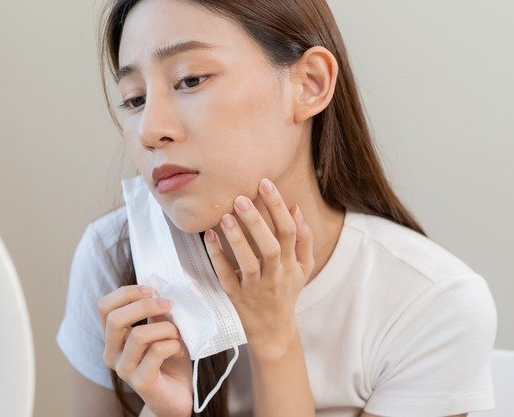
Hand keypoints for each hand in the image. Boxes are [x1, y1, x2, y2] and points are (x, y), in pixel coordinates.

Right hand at [97, 285, 192, 416]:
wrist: (176, 397)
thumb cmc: (168, 360)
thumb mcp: (160, 329)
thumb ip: (154, 313)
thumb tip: (157, 291)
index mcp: (113, 337)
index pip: (104, 307)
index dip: (126, 293)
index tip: (151, 290)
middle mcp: (112, 353)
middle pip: (115, 319)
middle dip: (145, 305)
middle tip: (168, 305)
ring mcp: (123, 369)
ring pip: (139, 335)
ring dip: (166, 328)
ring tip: (177, 336)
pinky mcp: (141, 381)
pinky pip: (156, 351)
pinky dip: (172, 344)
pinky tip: (178, 351)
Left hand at [204, 178, 313, 359]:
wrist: (273, 331)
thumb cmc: (287, 292)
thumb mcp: (303, 268)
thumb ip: (304, 239)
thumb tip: (296, 209)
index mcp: (292, 264)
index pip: (289, 231)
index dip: (278, 207)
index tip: (265, 183)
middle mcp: (276, 276)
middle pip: (271, 247)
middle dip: (257, 222)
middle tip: (241, 198)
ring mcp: (255, 288)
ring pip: (248, 264)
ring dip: (237, 240)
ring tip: (225, 216)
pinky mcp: (236, 297)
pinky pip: (226, 277)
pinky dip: (218, 257)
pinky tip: (209, 237)